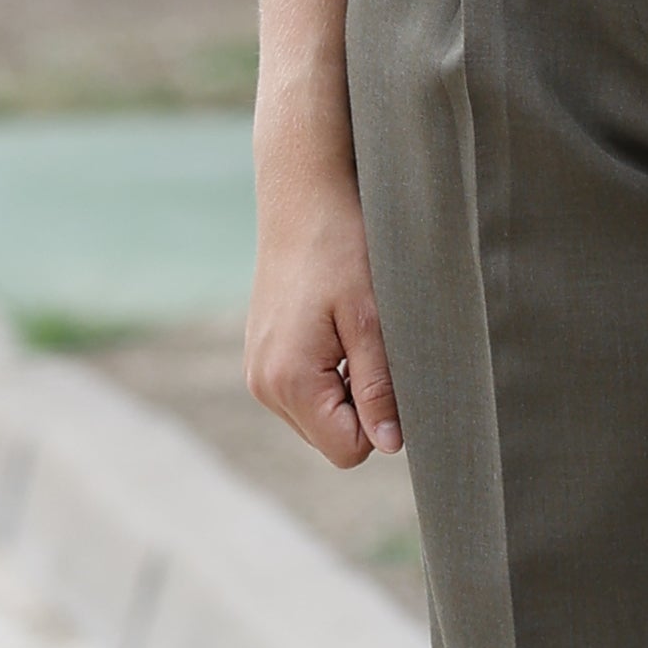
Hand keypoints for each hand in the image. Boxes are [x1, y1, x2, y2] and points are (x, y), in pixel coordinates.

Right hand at [247, 149, 402, 470]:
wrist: (302, 198)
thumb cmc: (342, 249)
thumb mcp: (373, 320)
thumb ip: (379, 388)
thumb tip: (389, 445)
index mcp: (289, 381)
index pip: (348, 450)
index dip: (380, 420)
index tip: (388, 369)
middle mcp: (263, 385)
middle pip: (333, 437)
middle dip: (361, 404)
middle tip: (370, 342)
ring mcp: (257, 371)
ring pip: (320, 416)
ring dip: (345, 387)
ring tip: (350, 329)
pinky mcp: (262, 356)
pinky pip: (305, 391)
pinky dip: (328, 372)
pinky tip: (333, 326)